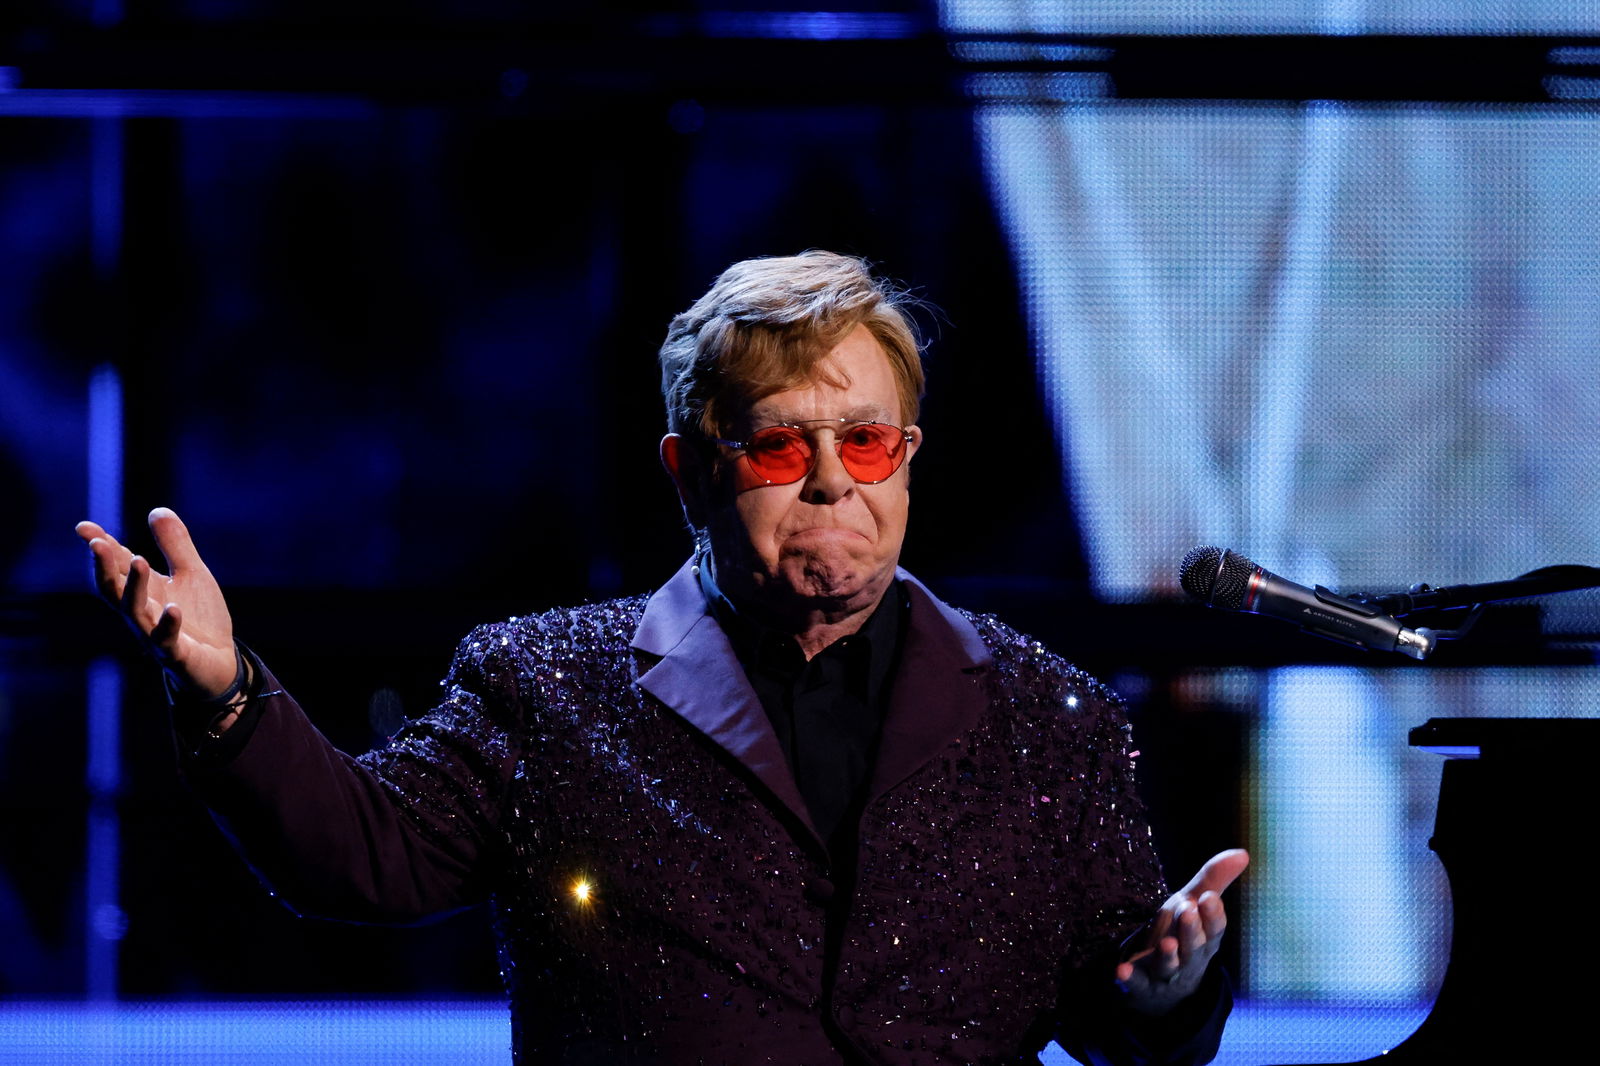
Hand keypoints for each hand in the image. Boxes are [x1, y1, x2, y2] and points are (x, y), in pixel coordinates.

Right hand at [76, 507, 237, 698]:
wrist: (219, 662)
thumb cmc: (200, 618)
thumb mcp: (190, 574)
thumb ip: (175, 545)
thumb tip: (157, 510)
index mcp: (144, 591)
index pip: (117, 566)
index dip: (101, 547)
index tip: (83, 528)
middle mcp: (142, 612)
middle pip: (114, 589)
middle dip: (105, 566)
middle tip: (98, 543)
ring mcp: (155, 634)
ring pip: (135, 612)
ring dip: (134, 587)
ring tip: (138, 560)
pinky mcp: (175, 654)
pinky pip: (167, 641)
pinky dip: (168, 625)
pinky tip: (174, 609)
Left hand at [1116, 848, 1249, 1015]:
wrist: (1162, 983)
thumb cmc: (1182, 936)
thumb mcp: (1194, 906)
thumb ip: (1213, 880)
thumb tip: (1242, 853)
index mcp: (1205, 940)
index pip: (1214, 930)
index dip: (1213, 916)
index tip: (1209, 897)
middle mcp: (1189, 959)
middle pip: (1193, 947)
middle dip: (1192, 931)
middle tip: (1188, 911)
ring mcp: (1166, 974)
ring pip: (1169, 966)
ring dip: (1168, 955)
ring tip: (1167, 942)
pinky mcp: (1141, 984)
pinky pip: (1137, 983)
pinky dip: (1131, 978)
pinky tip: (1122, 971)